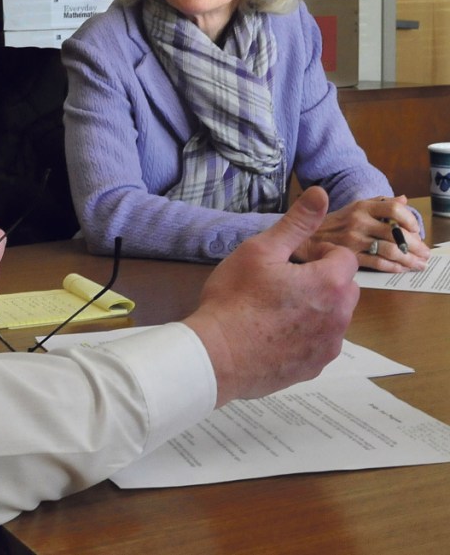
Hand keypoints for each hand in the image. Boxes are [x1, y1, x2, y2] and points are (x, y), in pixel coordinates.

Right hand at [184, 186, 359, 406]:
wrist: (216, 354)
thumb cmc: (235, 298)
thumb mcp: (260, 250)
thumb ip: (296, 223)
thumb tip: (321, 193)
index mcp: (331, 284)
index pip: (343, 257)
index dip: (317, 254)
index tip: (288, 261)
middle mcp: (340, 317)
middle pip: (343, 288)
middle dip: (321, 281)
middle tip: (280, 282)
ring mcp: (328, 347)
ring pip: (331, 317)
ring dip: (314, 309)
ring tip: (273, 309)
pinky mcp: (314, 368)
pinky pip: (317, 343)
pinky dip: (303, 336)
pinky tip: (271, 334)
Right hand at [292, 194, 428, 272]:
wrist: (299, 241)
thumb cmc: (326, 227)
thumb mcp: (350, 208)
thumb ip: (376, 203)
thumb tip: (402, 198)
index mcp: (359, 207)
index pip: (393, 207)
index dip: (409, 219)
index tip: (415, 229)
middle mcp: (357, 221)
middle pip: (395, 232)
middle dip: (415, 245)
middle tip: (425, 254)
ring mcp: (353, 240)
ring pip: (390, 250)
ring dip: (408, 259)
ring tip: (417, 265)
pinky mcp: (348, 257)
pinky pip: (377, 263)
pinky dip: (392, 267)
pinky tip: (399, 269)